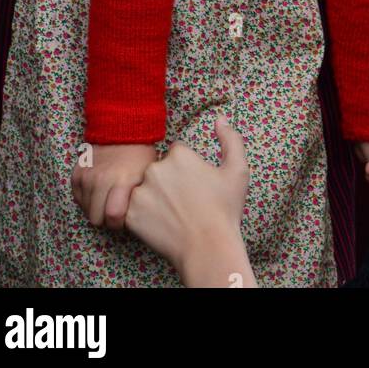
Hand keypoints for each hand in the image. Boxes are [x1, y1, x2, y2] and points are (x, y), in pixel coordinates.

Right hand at [71, 142, 157, 229]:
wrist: (123, 130)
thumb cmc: (140, 157)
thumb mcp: (146, 177)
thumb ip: (138, 200)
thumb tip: (135, 221)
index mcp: (122, 181)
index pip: (112, 217)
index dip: (119, 223)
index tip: (124, 217)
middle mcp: (101, 179)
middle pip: (96, 219)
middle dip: (105, 219)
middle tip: (114, 208)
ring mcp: (87, 176)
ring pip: (85, 210)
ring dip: (96, 208)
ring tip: (107, 197)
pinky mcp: (76, 173)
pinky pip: (77, 198)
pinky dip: (87, 198)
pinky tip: (98, 190)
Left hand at [125, 115, 250, 280]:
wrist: (209, 249)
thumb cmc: (225, 210)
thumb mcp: (237, 170)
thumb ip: (230, 139)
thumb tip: (220, 118)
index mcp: (179, 155)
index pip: (176, 155)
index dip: (187, 170)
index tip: (195, 186)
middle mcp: (156, 169)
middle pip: (158, 170)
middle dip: (168, 183)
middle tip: (184, 203)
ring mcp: (141, 192)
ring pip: (144, 190)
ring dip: (154, 199)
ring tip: (172, 215)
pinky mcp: (131, 215)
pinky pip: (133, 210)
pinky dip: (143, 217)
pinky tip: (161, 224)